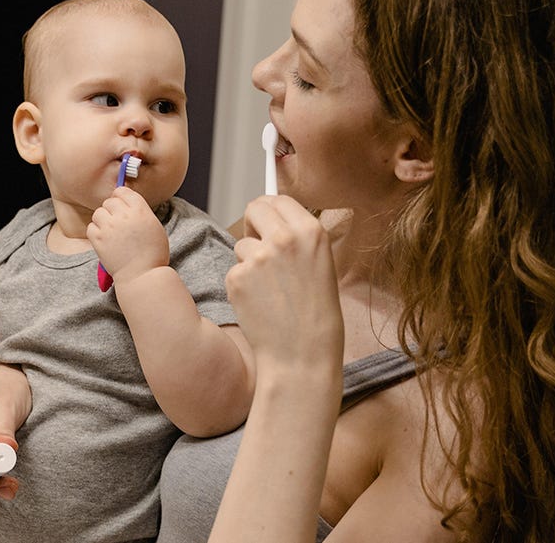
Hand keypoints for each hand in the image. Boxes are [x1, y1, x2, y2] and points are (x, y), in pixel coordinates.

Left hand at [87, 186, 169, 282]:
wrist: (142, 275)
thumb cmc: (152, 253)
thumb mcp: (154, 226)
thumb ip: (140, 212)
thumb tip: (128, 204)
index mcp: (140, 210)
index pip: (123, 191)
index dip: (121, 197)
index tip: (121, 204)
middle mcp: (123, 215)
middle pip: (109, 201)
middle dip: (112, 209)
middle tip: (117, 221)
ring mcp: (109, 227)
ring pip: (98, 213)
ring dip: (103, 220)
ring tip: (111, 231)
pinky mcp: (98, 239)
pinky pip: (91, 227)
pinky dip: (96, 231)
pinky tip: (105, 239)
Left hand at [225, 196, 342, 368]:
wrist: (303, 355)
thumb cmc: (315, 315)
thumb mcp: (321, 264)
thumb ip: (298, 238)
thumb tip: (271, 217)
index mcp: (311, 231)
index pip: (279, 199)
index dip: (270, 211)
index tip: (267, 221)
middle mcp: (284, 238)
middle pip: (255, 208)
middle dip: (253, 224)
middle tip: (260, 247)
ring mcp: (258, 257)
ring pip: (242, 244)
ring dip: (249, 261)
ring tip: (270, 290)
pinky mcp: (237, 277)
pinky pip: (233, 270)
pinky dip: (241, 285)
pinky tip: (259, 303)